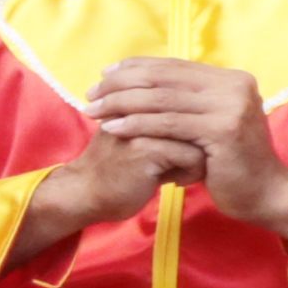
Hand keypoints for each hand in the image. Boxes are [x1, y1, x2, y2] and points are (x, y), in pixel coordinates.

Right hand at [14, 112, 201, 251]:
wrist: (84, 192)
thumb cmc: (115, 166)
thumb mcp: (135, 134)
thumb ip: (160, 120)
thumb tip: (200, 116)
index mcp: (137, 95)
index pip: (185, 95)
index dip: (195, 121)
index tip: (190, 146)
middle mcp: (140, 104)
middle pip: (195, 112)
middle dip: (204, 138)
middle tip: (198, 158)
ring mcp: (143, 125)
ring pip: (199, 134)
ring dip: (200, 157)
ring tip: (188, 170)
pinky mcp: (147, 149)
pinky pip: (192, 155)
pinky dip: (192, 171)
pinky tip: (177, 181)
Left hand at [89, 55, 287, 245]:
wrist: (265, 194)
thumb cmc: (231, 163)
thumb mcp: (210, 124)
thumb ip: (188, 103)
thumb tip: (146, 83)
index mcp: (231, 79)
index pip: (174, 65)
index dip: (136, 68)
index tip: (105, 75)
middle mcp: (234, 86)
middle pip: (164, 78)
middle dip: (122, 84)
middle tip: (91, 94)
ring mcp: (231, 106)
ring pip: (162, 99)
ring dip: (122, 103)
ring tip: (94, 111)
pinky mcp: (224, 130)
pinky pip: (169, 123)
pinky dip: (137, 124)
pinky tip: (114, 128)